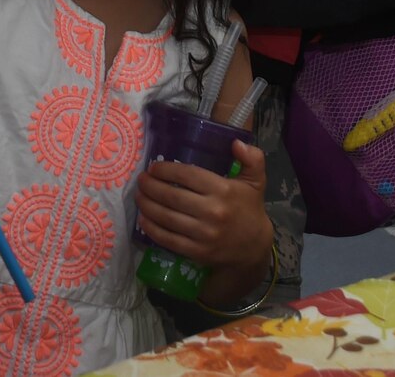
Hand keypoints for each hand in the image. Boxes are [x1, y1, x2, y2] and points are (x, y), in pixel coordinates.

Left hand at [136, 139, 272, 271]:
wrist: (255, 248)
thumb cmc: (250, 209)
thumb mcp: (256, 181)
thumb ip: (252, 158)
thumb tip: (236, 142)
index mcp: (223, 191)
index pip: (187, 175)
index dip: (166, 170)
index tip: (153, 168)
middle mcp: (213, 212)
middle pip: (172, 196)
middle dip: (150, 187)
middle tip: (140, 180)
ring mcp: (204, 234)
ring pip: (167, 217)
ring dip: (147, 205)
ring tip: (138, 196)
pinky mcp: (198, 252)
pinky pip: (169, 239)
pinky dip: (152, 229)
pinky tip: (143, 219)